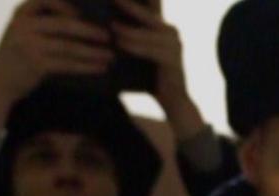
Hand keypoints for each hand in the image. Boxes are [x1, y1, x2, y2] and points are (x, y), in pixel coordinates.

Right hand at [0, 0, 111, 129]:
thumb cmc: (19, 56)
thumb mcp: (25, 32)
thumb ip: (45, 23)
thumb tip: (86, 21)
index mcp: (22, 12)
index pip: (48, 0)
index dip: (70, 6)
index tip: (91, 14)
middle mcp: (23, 25)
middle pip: (64, 24)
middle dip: (90, 31)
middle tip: (110, 36)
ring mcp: (28, 44)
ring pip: (69, 46)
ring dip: (93, 51)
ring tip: (110, 56)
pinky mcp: (35, 64)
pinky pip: (67, 64)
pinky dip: (86, 66)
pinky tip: (100, 67)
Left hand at [112, 0, 201, 130]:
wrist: (173, 101)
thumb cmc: (150, 76)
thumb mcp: (138, 51)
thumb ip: (128, 36)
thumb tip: (103, 22)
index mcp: (162, 27)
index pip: (149, 4)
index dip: (133, 1)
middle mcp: (171, 32)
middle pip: (147, 14)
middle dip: (129, 5)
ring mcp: (175, 45)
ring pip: (147, 33)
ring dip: (128, 29)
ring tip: (111, 26)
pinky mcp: (174, 60)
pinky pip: (151, 50)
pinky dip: (135, 46)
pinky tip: (120, 44)